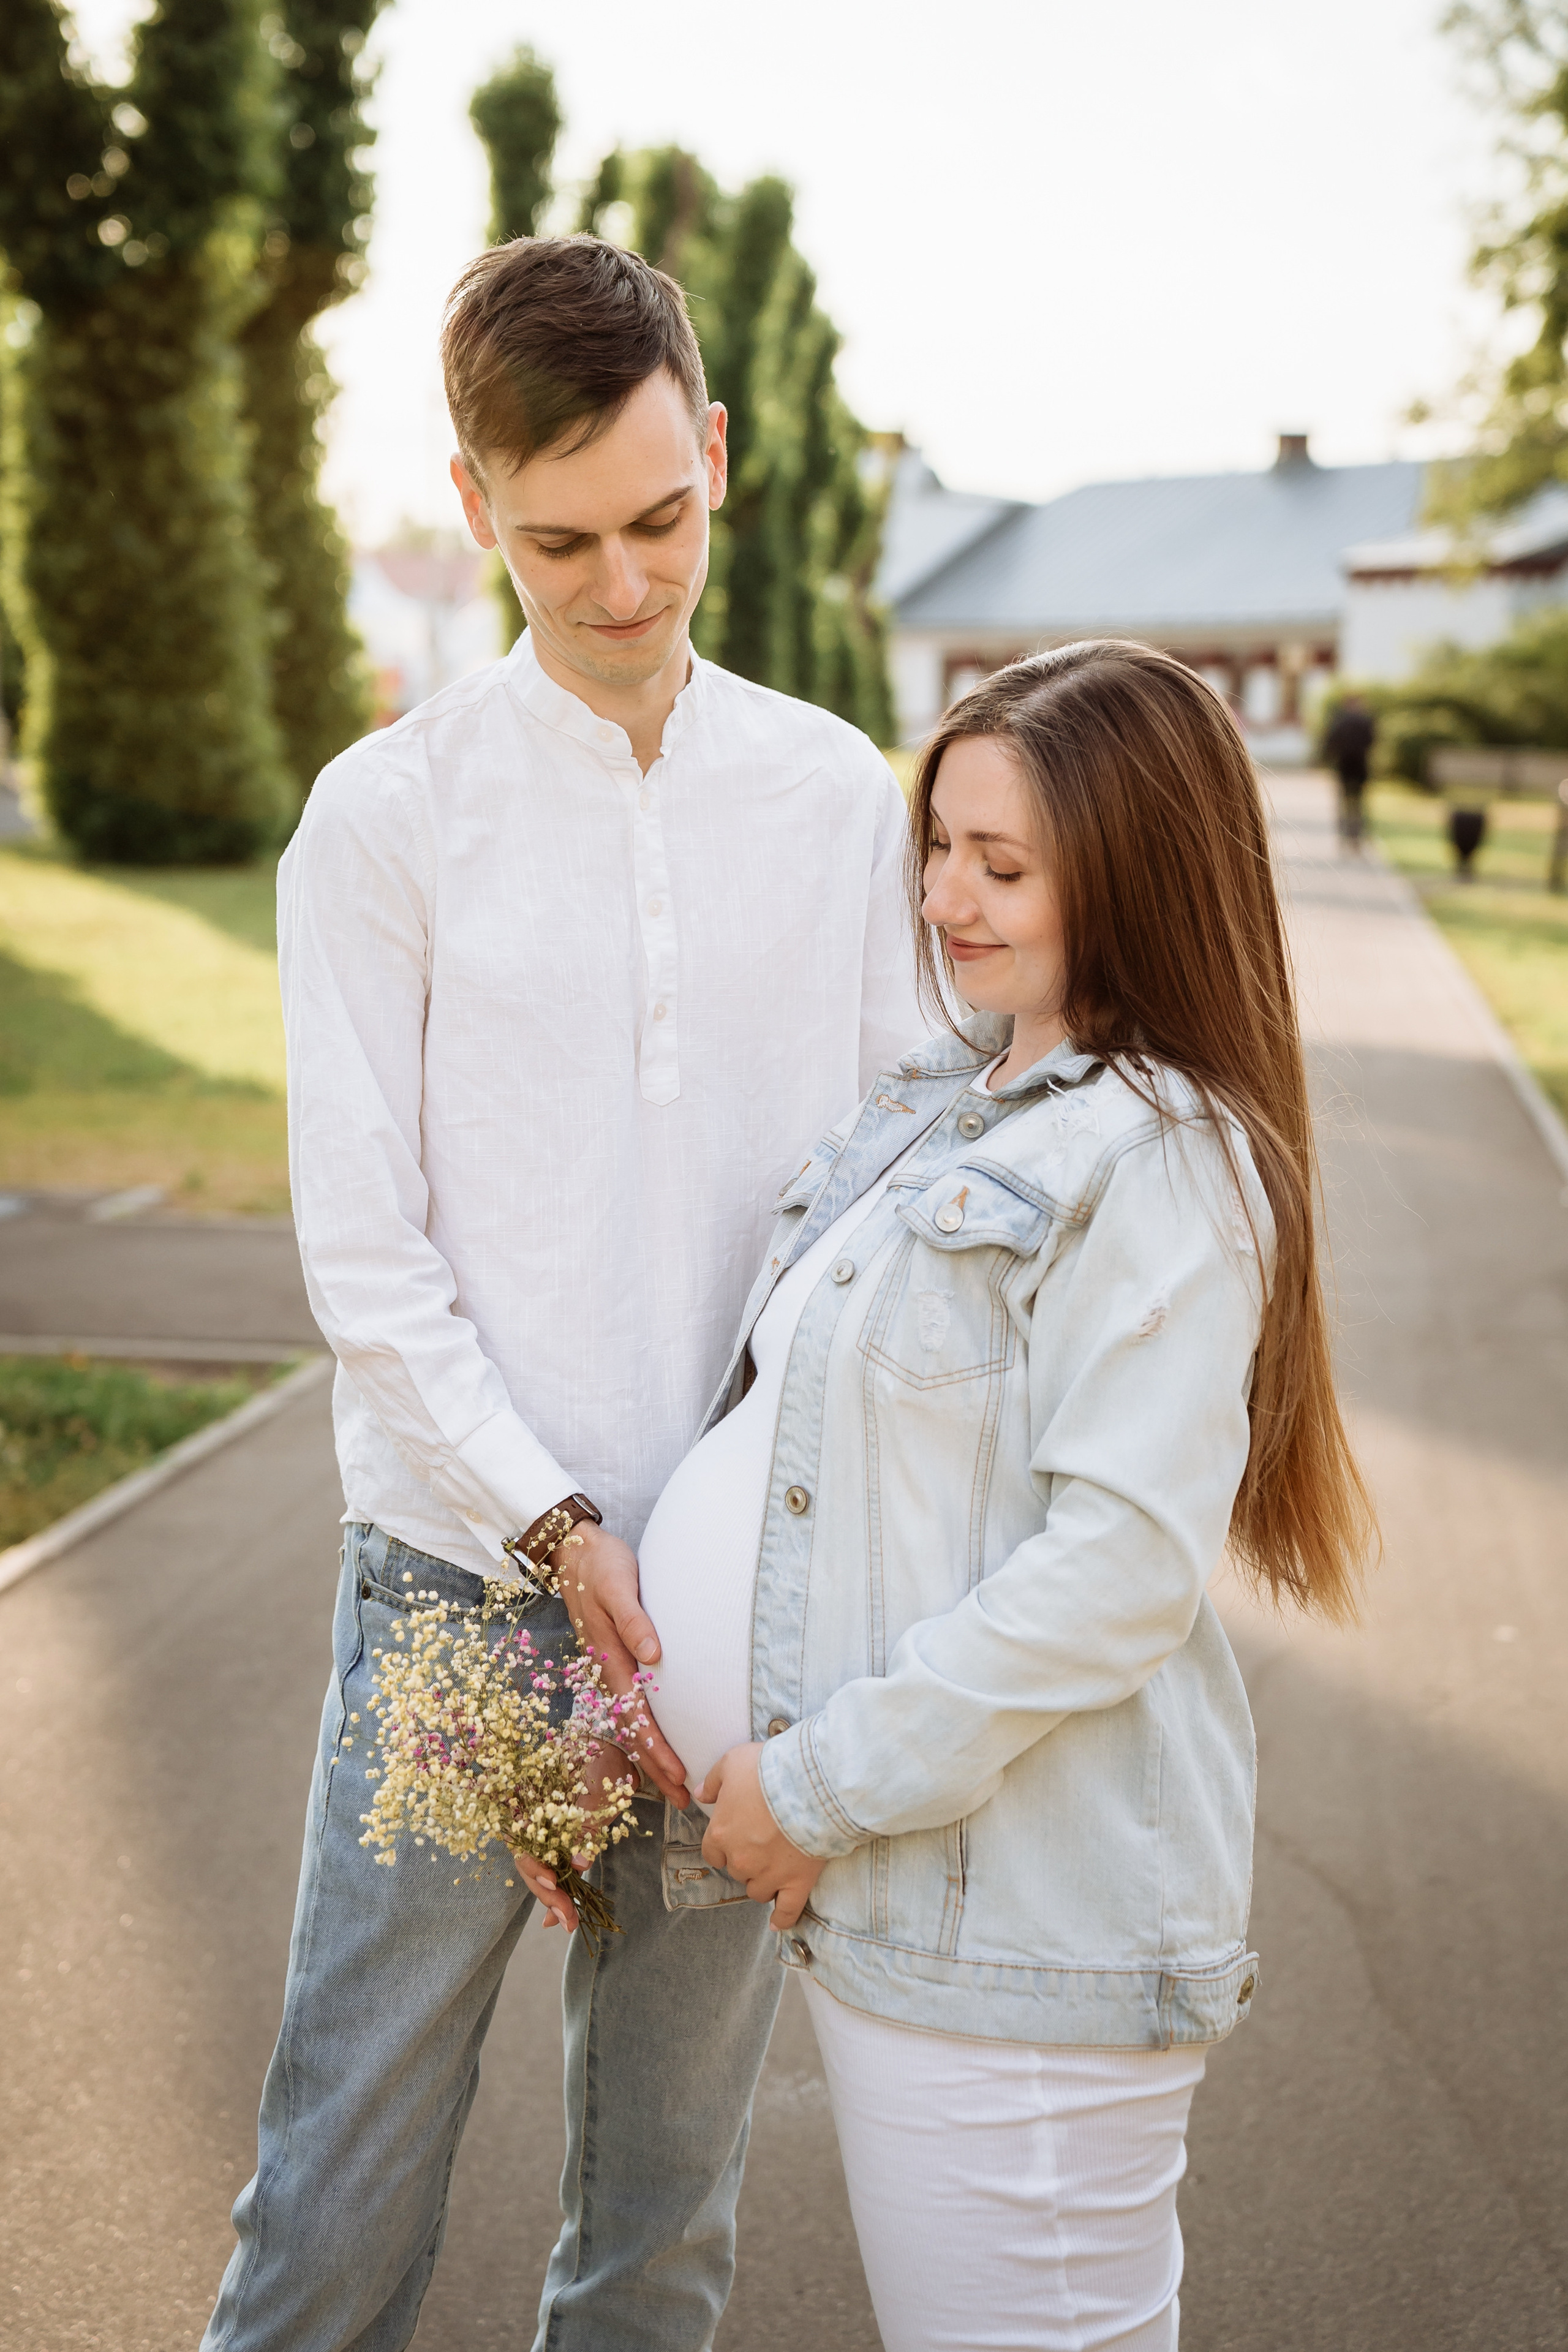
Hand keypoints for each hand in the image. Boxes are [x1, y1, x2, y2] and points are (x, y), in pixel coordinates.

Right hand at [511, 1740, 636, 1933]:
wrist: (611, 1746)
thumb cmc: (599, 1760)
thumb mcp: (596, 1788)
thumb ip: (585, 1824)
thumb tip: (579, 1864)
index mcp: (530, 1806)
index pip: (522, 1845)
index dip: (534, 1868)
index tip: (554, 1884)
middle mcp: (532, 1822)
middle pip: (529, 1866)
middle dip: (546, 1895)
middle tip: (565, 1919)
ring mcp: (545, 1833)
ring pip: (540, 1873)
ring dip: (553, 1900)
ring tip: (567, 1923)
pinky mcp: (560, 1841)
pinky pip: (554, 1870)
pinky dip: (559, 1893)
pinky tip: (561, 1917)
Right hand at [553, 1523, 689, 1805]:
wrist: (574, 1552)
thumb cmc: (600, 1566)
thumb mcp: (617, 1585)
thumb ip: (633, 1618)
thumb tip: (651, 1653)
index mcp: (610, 1660)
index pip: (636, 1716)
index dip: (657, 1749)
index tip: (678, 1776)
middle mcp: (608, 1672)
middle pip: (634, 1731)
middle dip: (657, 1768)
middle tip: (685, 1800)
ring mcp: (609, 1669)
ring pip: (631, 1724)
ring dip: (651, 1756)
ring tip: (676, 1785)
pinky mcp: (615, 1661)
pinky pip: (630, 1706)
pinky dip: (643, 1732)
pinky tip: (656, 1744)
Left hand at [698, 1743, 825, 1929]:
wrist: (810, 1785)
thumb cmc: (768, 1770)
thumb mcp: (732, 1762)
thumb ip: (713, 1781)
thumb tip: (699, 1795)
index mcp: (721, 1834)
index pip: (712, 1853)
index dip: (723, 1846)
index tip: (735, 1838)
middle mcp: (741, 1860)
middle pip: (737, 1872)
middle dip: (747, 1861)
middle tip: (763, 1844)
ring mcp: (769, 1875)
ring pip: (758, 1891)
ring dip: (763, 1882)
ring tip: (776, 1869)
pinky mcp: (796, 1883)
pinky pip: (787, 1911)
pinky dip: (783, 1918)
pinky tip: (778, 1923)